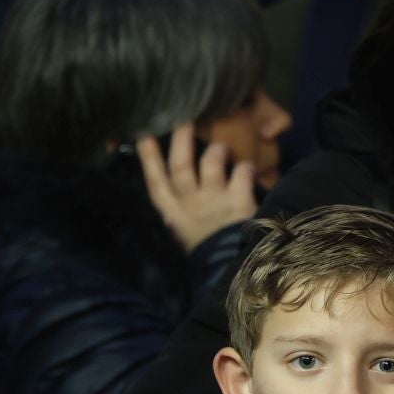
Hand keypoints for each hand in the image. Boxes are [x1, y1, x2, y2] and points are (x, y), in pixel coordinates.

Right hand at [137, 121, 255, 253]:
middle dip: (180, 141)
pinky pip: (241, 173)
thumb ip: (182, 216)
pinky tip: (249, 168)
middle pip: (180, 166)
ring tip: (222, 147)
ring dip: (217, 150)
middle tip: (185, 119)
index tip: (143, 136)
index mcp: (173, 216)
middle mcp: (190, 205)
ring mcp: (214, 202)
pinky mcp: (238, 201)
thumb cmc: (209, 255)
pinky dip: (246, 168)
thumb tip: (179, 192)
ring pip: (210, 163)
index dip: (149, 159)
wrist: (232, 274)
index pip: (156, 184)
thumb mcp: (187, 236)